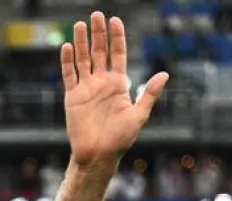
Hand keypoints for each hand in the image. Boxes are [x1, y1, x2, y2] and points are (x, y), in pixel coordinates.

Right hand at [60, 13, 167, 167]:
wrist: (98, 154)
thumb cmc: (120, 138)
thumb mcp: (139, 115)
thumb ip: (149, 93)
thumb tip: (164, 74)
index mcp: (119, 83)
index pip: (117, 54)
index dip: (116, 37)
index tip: (115, 21)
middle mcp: (102, 82)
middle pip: (99, 52)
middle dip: (98, 34)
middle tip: (96, 15)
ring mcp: (86, 88)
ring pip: (82, 59)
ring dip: (80, 43)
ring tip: (79, 25)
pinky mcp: (72, 97)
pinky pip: (69, 75)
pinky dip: (67, 61)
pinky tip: (67, 47)